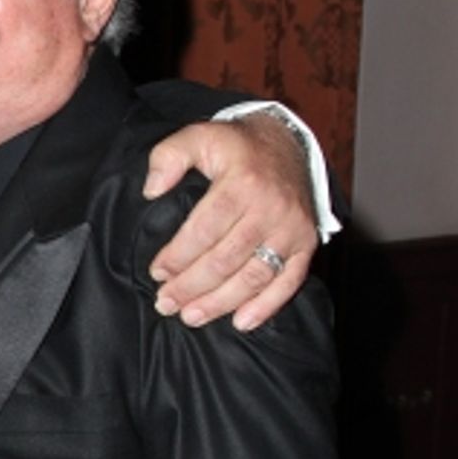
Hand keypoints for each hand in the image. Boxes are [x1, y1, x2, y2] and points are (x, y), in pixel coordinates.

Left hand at [144, 113, 316, 330]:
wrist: (287, 143)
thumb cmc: (236, 146)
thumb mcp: (199, 136)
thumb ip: (169, 156)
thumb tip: (151, 190)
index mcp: (242, 183)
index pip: (204, 230)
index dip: (178, 256)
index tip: (157, 273)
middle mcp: (270, 208)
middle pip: (225, 259)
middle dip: (191, 286)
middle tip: (165, 303)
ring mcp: (291, 229)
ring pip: (253, 276)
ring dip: (220, 303)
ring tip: (191, 316)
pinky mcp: (306, 243)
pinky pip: (289, 282)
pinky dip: (266, 306)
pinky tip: (240, 322)